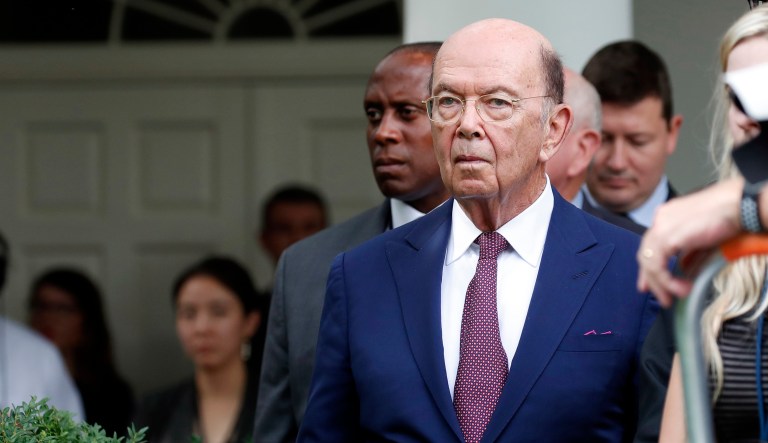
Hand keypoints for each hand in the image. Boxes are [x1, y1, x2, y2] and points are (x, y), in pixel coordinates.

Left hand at [637, 178, 743, 306]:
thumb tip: (685, 271)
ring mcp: (660, 227)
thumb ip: (689, 254)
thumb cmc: (725, 215)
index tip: (650, 284)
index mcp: (665, 217)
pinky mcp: (666, 237)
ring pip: (649, 262)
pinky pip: (657, 265)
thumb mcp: (701, 239)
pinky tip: (678, 288)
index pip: (649, 245)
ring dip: (660, 284)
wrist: (734, 205)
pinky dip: (666, 281)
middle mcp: (659, 220)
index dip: (648, 267)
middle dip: (650, 279)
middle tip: (662, 296)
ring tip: (673, 296)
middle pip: (645, 254)